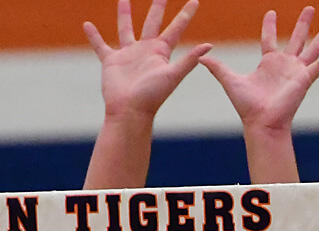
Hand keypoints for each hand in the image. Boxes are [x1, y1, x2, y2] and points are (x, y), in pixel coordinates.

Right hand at [84, 0, 211, 121]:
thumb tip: (209, 46)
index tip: (195, 1)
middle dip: (157, 8)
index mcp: (161, 52)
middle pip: (152, 23)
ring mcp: (128, 55)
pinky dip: (94, 36)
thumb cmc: (152, 95)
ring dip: (124, 15)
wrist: (130, 110)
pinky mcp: (111, 61)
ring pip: (126, 29)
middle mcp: (145, 51)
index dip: (186, 15)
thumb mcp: (173, 75)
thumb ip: (189, 60)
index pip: (176, 29)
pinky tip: (87, 25)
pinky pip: (100, 45)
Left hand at [200, 6, 318, 132]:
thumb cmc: (248, 107)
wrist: (262, 122)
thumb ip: (217, 68)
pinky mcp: (305, 78)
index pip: (269, 39)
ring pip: (313, 47)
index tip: (271, 12)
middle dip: (303, 23)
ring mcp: (297, 71)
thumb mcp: (229, 80)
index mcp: (268, 64)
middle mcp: (284, 65)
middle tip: (310, 8)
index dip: (269, 25)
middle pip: (296, 38)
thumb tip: (200, 58)